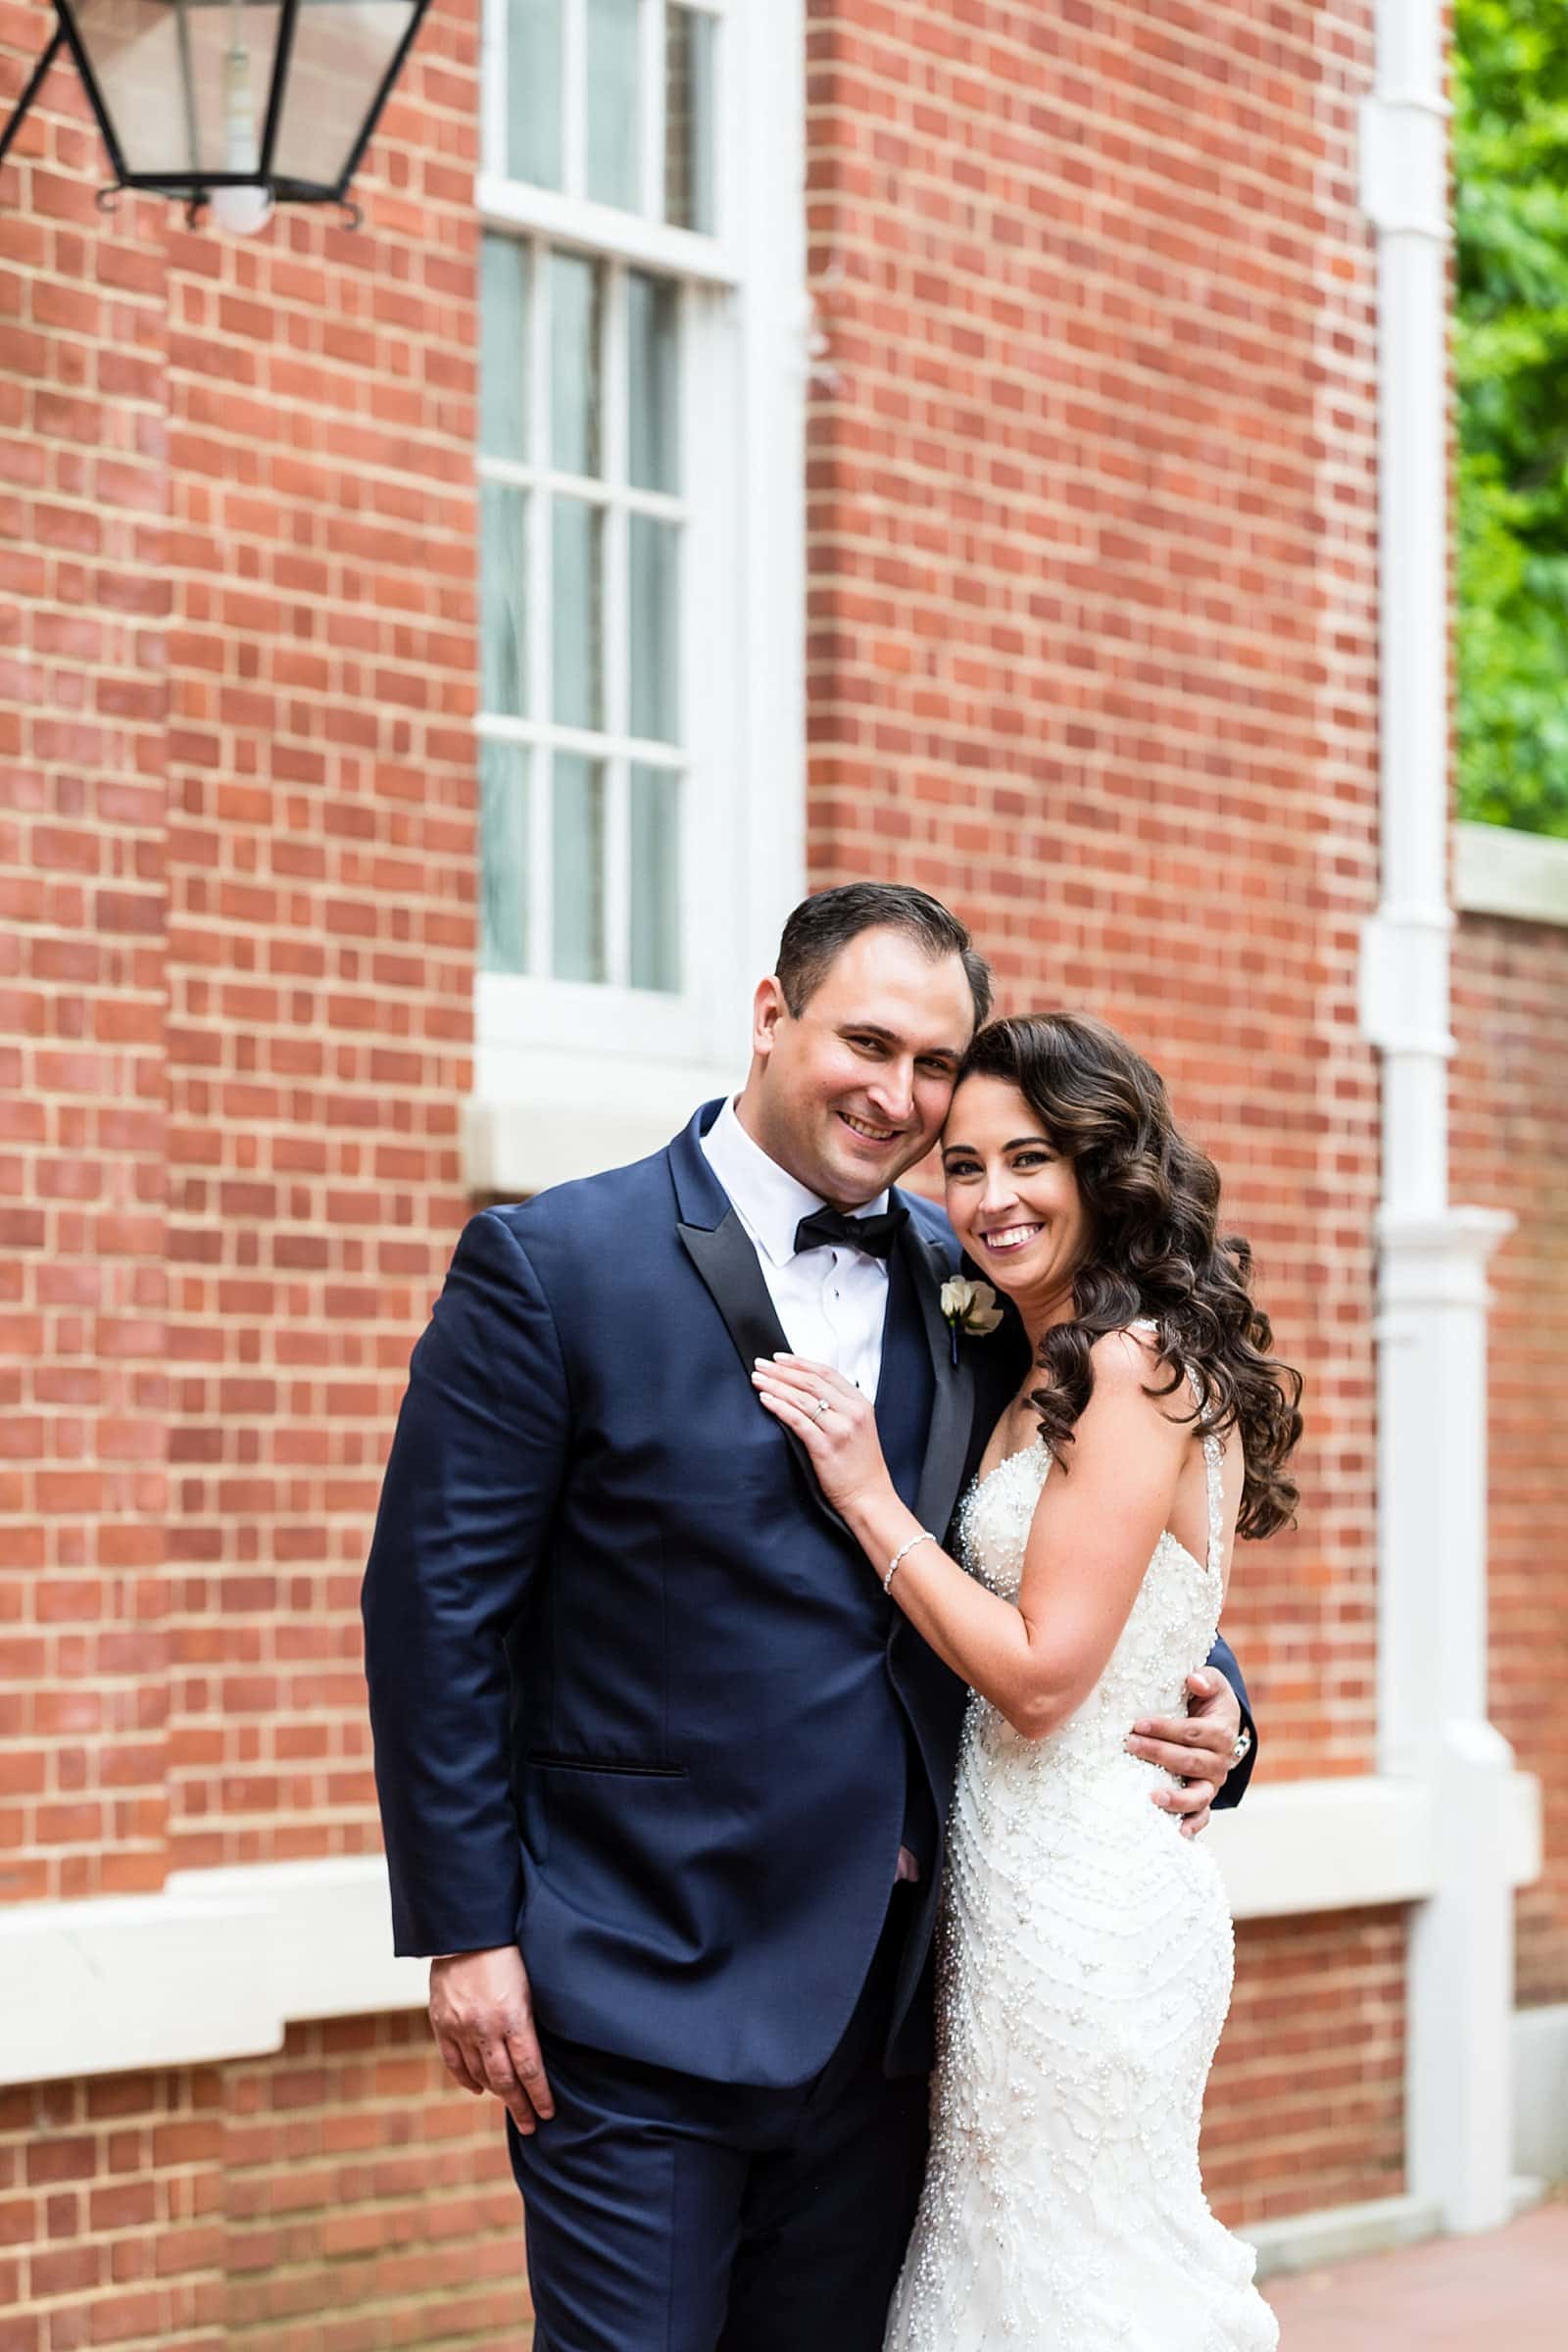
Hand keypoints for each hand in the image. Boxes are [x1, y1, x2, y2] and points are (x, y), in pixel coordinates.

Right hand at [428, 1944, 554, 2134]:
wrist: (467, 1929)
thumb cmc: (509, 1950)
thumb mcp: (530, 1983)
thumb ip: (531, 2019)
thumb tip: (541, 2053)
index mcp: (513, 2017)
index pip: (530, 2069)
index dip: (539, 2095)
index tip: (548, 2113)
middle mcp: (486, 2028)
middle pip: (505, 2080)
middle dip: (520, 2106)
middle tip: (530, 2125)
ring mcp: (460, 2028)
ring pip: (479, 2074)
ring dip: (495, 2093)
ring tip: (509, 2106)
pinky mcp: (441, 2022)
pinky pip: (454, 2062)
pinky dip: (466, 2079)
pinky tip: (478, 2089)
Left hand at [751, 1354, 893, 1514]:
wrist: (870, 1496)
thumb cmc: (862, 1465)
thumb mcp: (859, 1426)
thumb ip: (841, 1405)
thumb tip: (809, 1388)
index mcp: (860, 1403)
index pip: (826, 1373)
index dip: (800, 1363)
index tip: (779, 1358)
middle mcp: (851, 1413)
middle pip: (811, 1382)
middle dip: (782, 1371)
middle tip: (761, 1365)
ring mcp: (839, 1430)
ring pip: (802, 1398)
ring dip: (776, 1385)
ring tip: (758, 1379)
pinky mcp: (825, 1448)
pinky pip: (797, 1421)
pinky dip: (779, 1407)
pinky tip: (766, 1400)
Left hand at [1125, 1667, 1241, 1838]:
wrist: (1221, 1723)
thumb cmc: (1209, 1699)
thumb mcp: (1212, 1683)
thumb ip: (1205, 1679)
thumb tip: (1194, 1679)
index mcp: (1222, 1731)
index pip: (1192, 1732)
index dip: (1166, 1728)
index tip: (1138, 1724)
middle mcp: (1221, 1760)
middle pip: (1190, 1761)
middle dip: (1159, 1753)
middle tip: (1129, 1744)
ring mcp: (1213, 1782)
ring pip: (1199, 1794)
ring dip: (1177, 1797)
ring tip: (1153, 1797)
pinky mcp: (1205, 1796)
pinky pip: (1203, 1814)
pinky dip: (1193, 1825)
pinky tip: (1178, 1833)